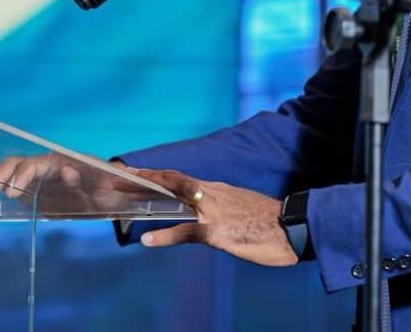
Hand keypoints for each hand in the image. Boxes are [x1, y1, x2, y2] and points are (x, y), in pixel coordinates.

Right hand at [0, 154, 143, 215]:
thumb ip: (125, 180)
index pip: (41, 163)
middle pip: (19, 164)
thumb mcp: (120, 185)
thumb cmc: (110, 186)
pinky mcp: (27, 189)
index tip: (15, 193)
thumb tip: (131, 175)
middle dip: (2, 176)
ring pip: (8, 171)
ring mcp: (35, 176)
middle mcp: (46, 164)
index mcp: (64, 160)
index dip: (27, 175)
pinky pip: (4, 183)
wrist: (104, 194)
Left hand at [130, 168, 297, 266]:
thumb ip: (219, 208)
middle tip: (118, 174)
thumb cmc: (268, 221)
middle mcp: (212, 194)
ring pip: (176, 196)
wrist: (292, 226)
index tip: (133, 171)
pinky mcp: (218, 230)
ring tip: (123, 192)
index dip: (155, 174)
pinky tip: (148, 239)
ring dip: (148, 194)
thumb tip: (202, 215)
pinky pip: (188, 232)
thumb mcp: (239, 209)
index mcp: (216, 190)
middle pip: (172, 180)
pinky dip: (166, 235)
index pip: (180, 178)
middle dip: (144, 177)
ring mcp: (214, 211)